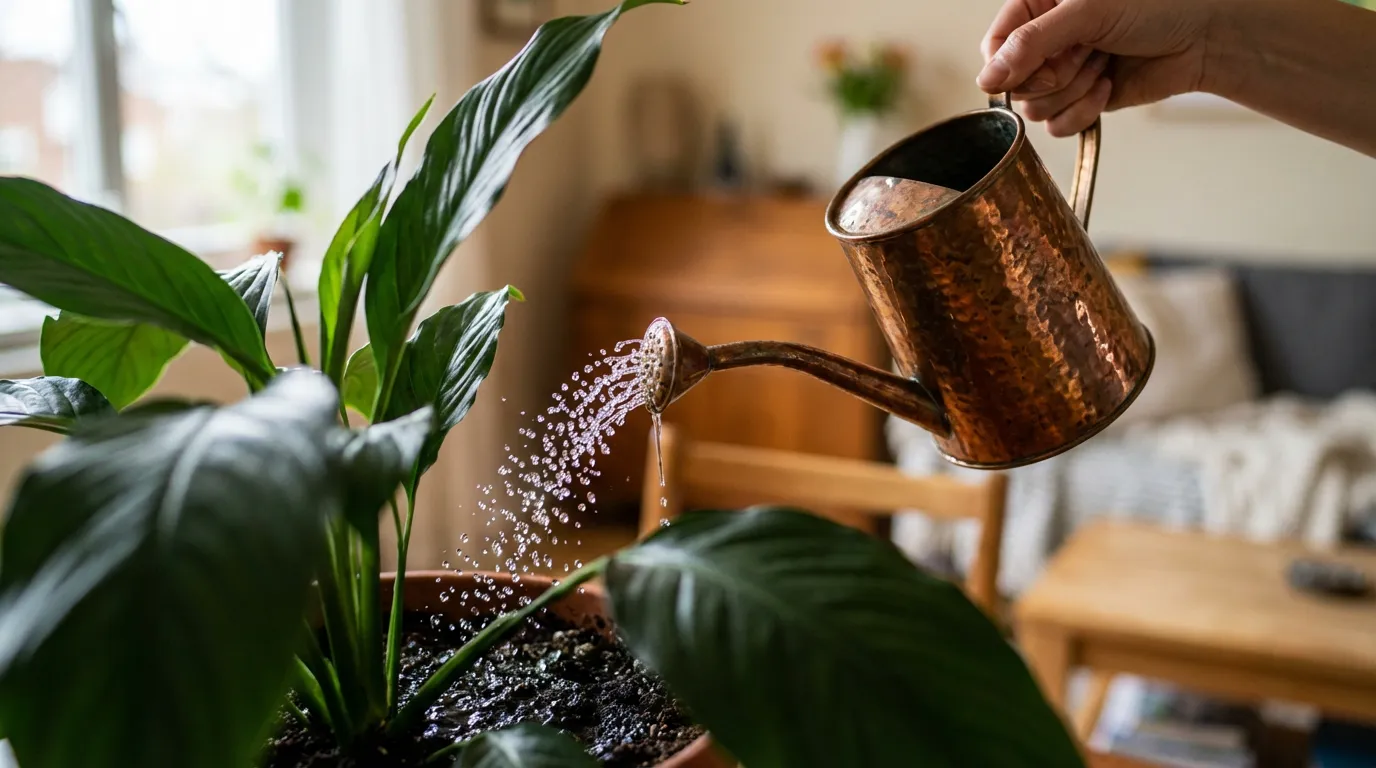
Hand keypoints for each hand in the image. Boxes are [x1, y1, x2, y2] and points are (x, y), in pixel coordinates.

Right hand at [977, 0, 1216, 135]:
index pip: (995, 45)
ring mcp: (1062, 73)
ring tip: (1104, 62)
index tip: (1041, 65)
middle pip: (1014, 83)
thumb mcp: (1086, 12)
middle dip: (1055, 75)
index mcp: (1038, 6)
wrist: (1204, 37)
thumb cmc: (1156, 5)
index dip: (1010, 65)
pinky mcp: (1080, 101)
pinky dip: (1084, 110)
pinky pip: (1058, 126)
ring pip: (1036, 108)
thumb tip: (986, 79)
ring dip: (1075, 89)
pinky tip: (1109, 84)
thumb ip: (1030, 44)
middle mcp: (1046, 42)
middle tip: (1088, 52)